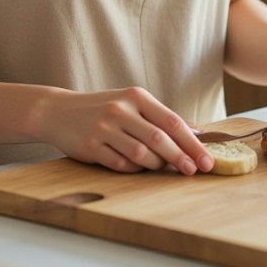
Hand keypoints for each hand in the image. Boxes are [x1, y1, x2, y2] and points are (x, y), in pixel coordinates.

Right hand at [33, 86, 214, 174]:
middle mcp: (121, 109)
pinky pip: (120, 164)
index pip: (171, 121)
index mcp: (135, 96)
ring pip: (141, 155)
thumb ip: (160, 117)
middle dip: (181, 158)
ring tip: (161, 167)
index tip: (207, 159)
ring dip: (156, 165)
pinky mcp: (91, 146)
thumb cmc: (102, 108)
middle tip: (195, 171)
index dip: (192, 143)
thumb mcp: (131, 103)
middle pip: (159, 139)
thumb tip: (196, 131)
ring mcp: (105, 128)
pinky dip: (133, 169)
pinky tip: (135, 166)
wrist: (59, 110)